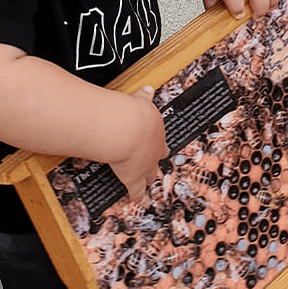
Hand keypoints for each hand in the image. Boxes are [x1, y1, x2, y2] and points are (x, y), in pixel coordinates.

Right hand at [107, 86, 167, 201]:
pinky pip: (136, 190)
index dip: (159, 145)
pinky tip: (137, 200)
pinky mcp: (133, 177)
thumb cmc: (133, 113)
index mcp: (157, 131)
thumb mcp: (141, 100)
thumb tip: (149, 88)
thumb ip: (145, 96)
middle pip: (157, 159)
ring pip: (149, 175)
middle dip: (155, 162)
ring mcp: (146, 165)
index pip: (160, 140)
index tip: (160, 148)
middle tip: (154, 165)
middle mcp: (155, 150)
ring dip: (148, 178)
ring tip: (148, 182)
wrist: (126, 128)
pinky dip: (136, 195)